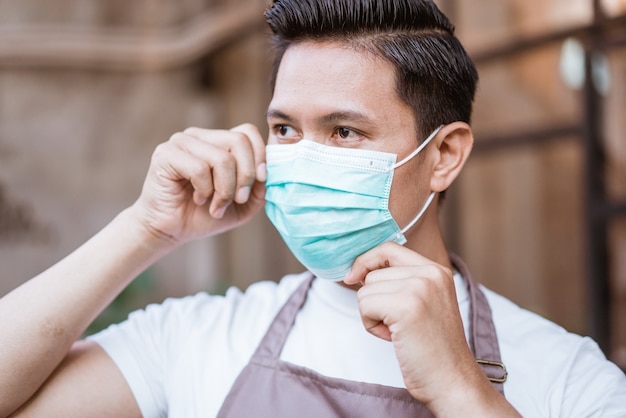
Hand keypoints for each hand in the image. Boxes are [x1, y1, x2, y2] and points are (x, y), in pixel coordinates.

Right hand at [130, 123, 266, 245]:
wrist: (170, 230)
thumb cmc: (203, 215)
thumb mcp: (242, 205)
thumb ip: (260, 188)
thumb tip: (269, 172)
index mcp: (217, 142)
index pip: (248, 131)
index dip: (260, 156)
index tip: (260, 183)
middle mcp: (199, 136)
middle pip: (239, 141)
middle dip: (246, 176)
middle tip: (238, 200)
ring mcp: (181, 142)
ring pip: (222, 158)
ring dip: (225, 190)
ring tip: (216, 206)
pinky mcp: (166, 154)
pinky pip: (200, 168)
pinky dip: (205, 190)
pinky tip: (199, 199)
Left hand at [344, 243, 516, 415]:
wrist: (452, 380)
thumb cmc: (432, 349)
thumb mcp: (424, 303)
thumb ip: (401, 282)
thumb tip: (357, 273)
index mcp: (437, 270)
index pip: (389, 248)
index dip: (367, 261)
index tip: (354, 278)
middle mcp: (430, 273)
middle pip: (373, 273)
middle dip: (375, 301)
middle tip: (399, 325)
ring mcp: (419, 288)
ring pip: (365, 290)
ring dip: (373, 315)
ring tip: (399, 332)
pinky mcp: (406, 306)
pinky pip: (365, 306)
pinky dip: (371, 325)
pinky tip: (394, 338)